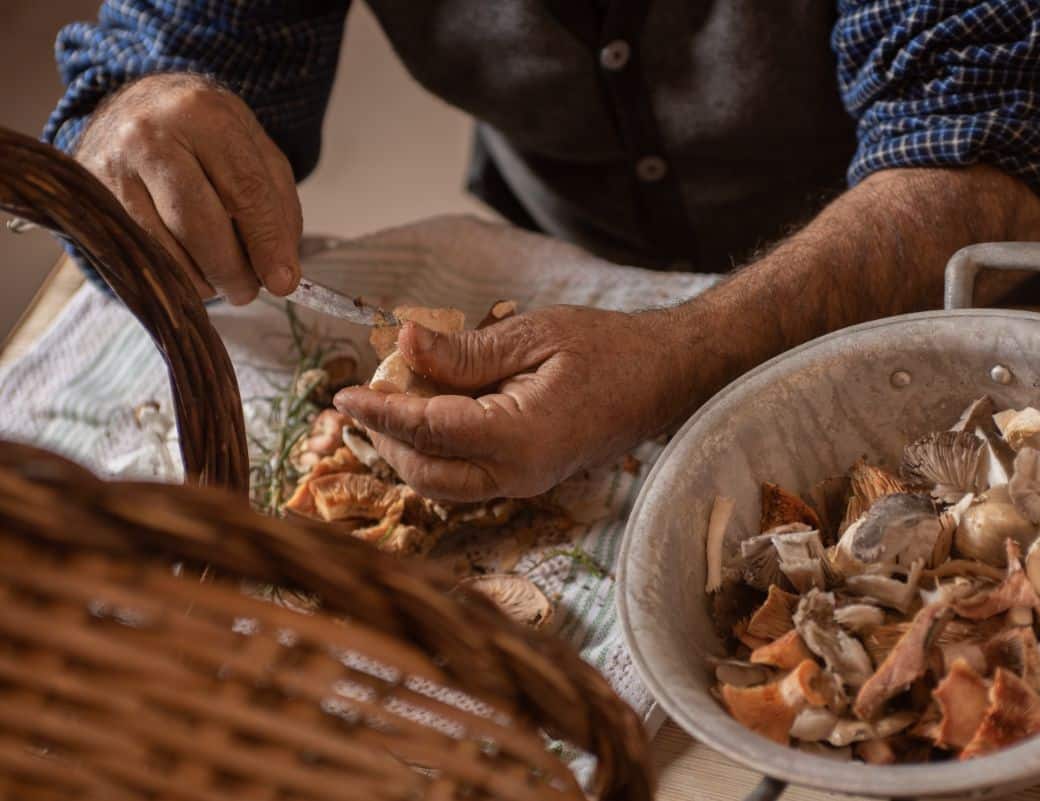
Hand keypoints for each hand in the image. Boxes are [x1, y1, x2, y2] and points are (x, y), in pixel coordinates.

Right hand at [74, 73, 301, 303]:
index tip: (283, 283)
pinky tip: (189, 270)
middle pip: (199, 225)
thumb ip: (278, 207)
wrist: (139, 106)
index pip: (245, 191)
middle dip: (231, 271)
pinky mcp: (91, 193)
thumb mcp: (254, 150)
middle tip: (248, 291)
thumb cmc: (206, 133)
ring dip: (201, 279)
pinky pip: (138, 251)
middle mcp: (151, 134)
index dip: (267, 244)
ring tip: (220, 279)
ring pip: (164, 247)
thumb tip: (281, 272)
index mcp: (204, 114)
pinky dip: (172, 274)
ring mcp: (112, 164)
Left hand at [333, 306, 691, 501]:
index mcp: (521, 437)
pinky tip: (432, 413)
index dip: (379, 412)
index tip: (342, 393)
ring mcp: (525, 484)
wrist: (665, 376)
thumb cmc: (610, 349)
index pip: (428, 431)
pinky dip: (436, 452)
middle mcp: (520, 475)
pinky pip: (466, 479)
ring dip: (409, 449)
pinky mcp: (528, 480)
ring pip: (442, 484)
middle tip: (370, 390)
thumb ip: (465, 351)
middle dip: (388, 437)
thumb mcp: (533, 335)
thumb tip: (402, 345)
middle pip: (426, 472)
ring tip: (396, 399)